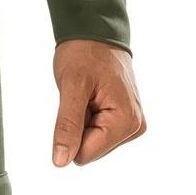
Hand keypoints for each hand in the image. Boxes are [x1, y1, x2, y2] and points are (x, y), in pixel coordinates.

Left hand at [51, 40, 146, 167]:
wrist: (96, 33)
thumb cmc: (85, 54)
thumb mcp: (71, 87)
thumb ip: (67, 126)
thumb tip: (60, 161)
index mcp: (126, 122)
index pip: (85, 155)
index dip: (71, 133)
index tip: (78, 104)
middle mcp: (135, 127)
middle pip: (89, 151)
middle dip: (79, 126)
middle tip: (83, 98)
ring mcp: (132, 125)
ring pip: (91, 143)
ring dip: (83, 121)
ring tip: (89, 95)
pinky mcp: (125, 121)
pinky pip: (96, 133)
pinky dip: (88, 118)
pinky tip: (93, 98)